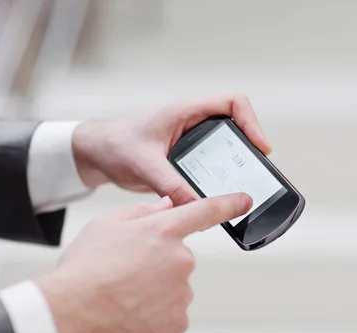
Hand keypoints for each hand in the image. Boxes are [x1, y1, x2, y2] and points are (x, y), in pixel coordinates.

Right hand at [36, 192, 251, 332]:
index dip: (228, 203)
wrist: (70, 314)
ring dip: (155, 291)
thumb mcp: (106, 225)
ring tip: (123, 296)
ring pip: (174, 288)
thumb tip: (166, 206)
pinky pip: (171, 314)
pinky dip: (155, 315)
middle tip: (126, 273)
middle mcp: (181, 260)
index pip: (205, 211)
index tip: (244, 200)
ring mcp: (182, 294)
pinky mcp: (178, 323)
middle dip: (157, 263)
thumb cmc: (84, 268)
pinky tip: (131, 314)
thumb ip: (142, 212)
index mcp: (164, 231)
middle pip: (178, 258)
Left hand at [72, 93, 270, 204]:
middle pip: (237, 126)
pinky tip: (220, 195)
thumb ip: (170, 185)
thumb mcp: (144, 165)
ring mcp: (192, 140)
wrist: (96, 154)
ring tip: (244, 184)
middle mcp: (193, 122)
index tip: (259, 147)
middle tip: (256, 170)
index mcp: (186, 111)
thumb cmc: (115, 144)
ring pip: (227, 147)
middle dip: (250, 146)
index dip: (252, 122)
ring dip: (237, 163)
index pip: (233, 103)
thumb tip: (194, 206)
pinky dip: (221, 177)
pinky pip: (213, 164)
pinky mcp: (188, 158)